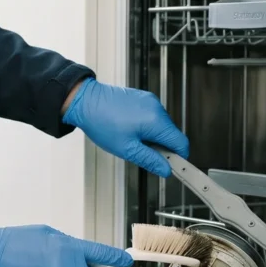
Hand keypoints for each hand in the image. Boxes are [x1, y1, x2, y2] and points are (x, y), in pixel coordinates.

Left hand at [62, 79, 188, 177]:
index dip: (178, 157)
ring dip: (152, 137)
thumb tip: (166, 169)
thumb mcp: (127, 149)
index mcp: (156, 121)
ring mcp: (150, 100)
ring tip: (130, 139)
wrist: (84, 101)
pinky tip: (129, 128)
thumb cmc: (101, 123)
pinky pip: (152, 116)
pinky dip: (146, 126)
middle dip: (161, 147)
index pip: (181, 143)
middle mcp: (157, 107)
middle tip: (140, 152)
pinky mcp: (142, 97)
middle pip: (171, 134)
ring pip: (162, 126)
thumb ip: (150, 160)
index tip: (170, 166)